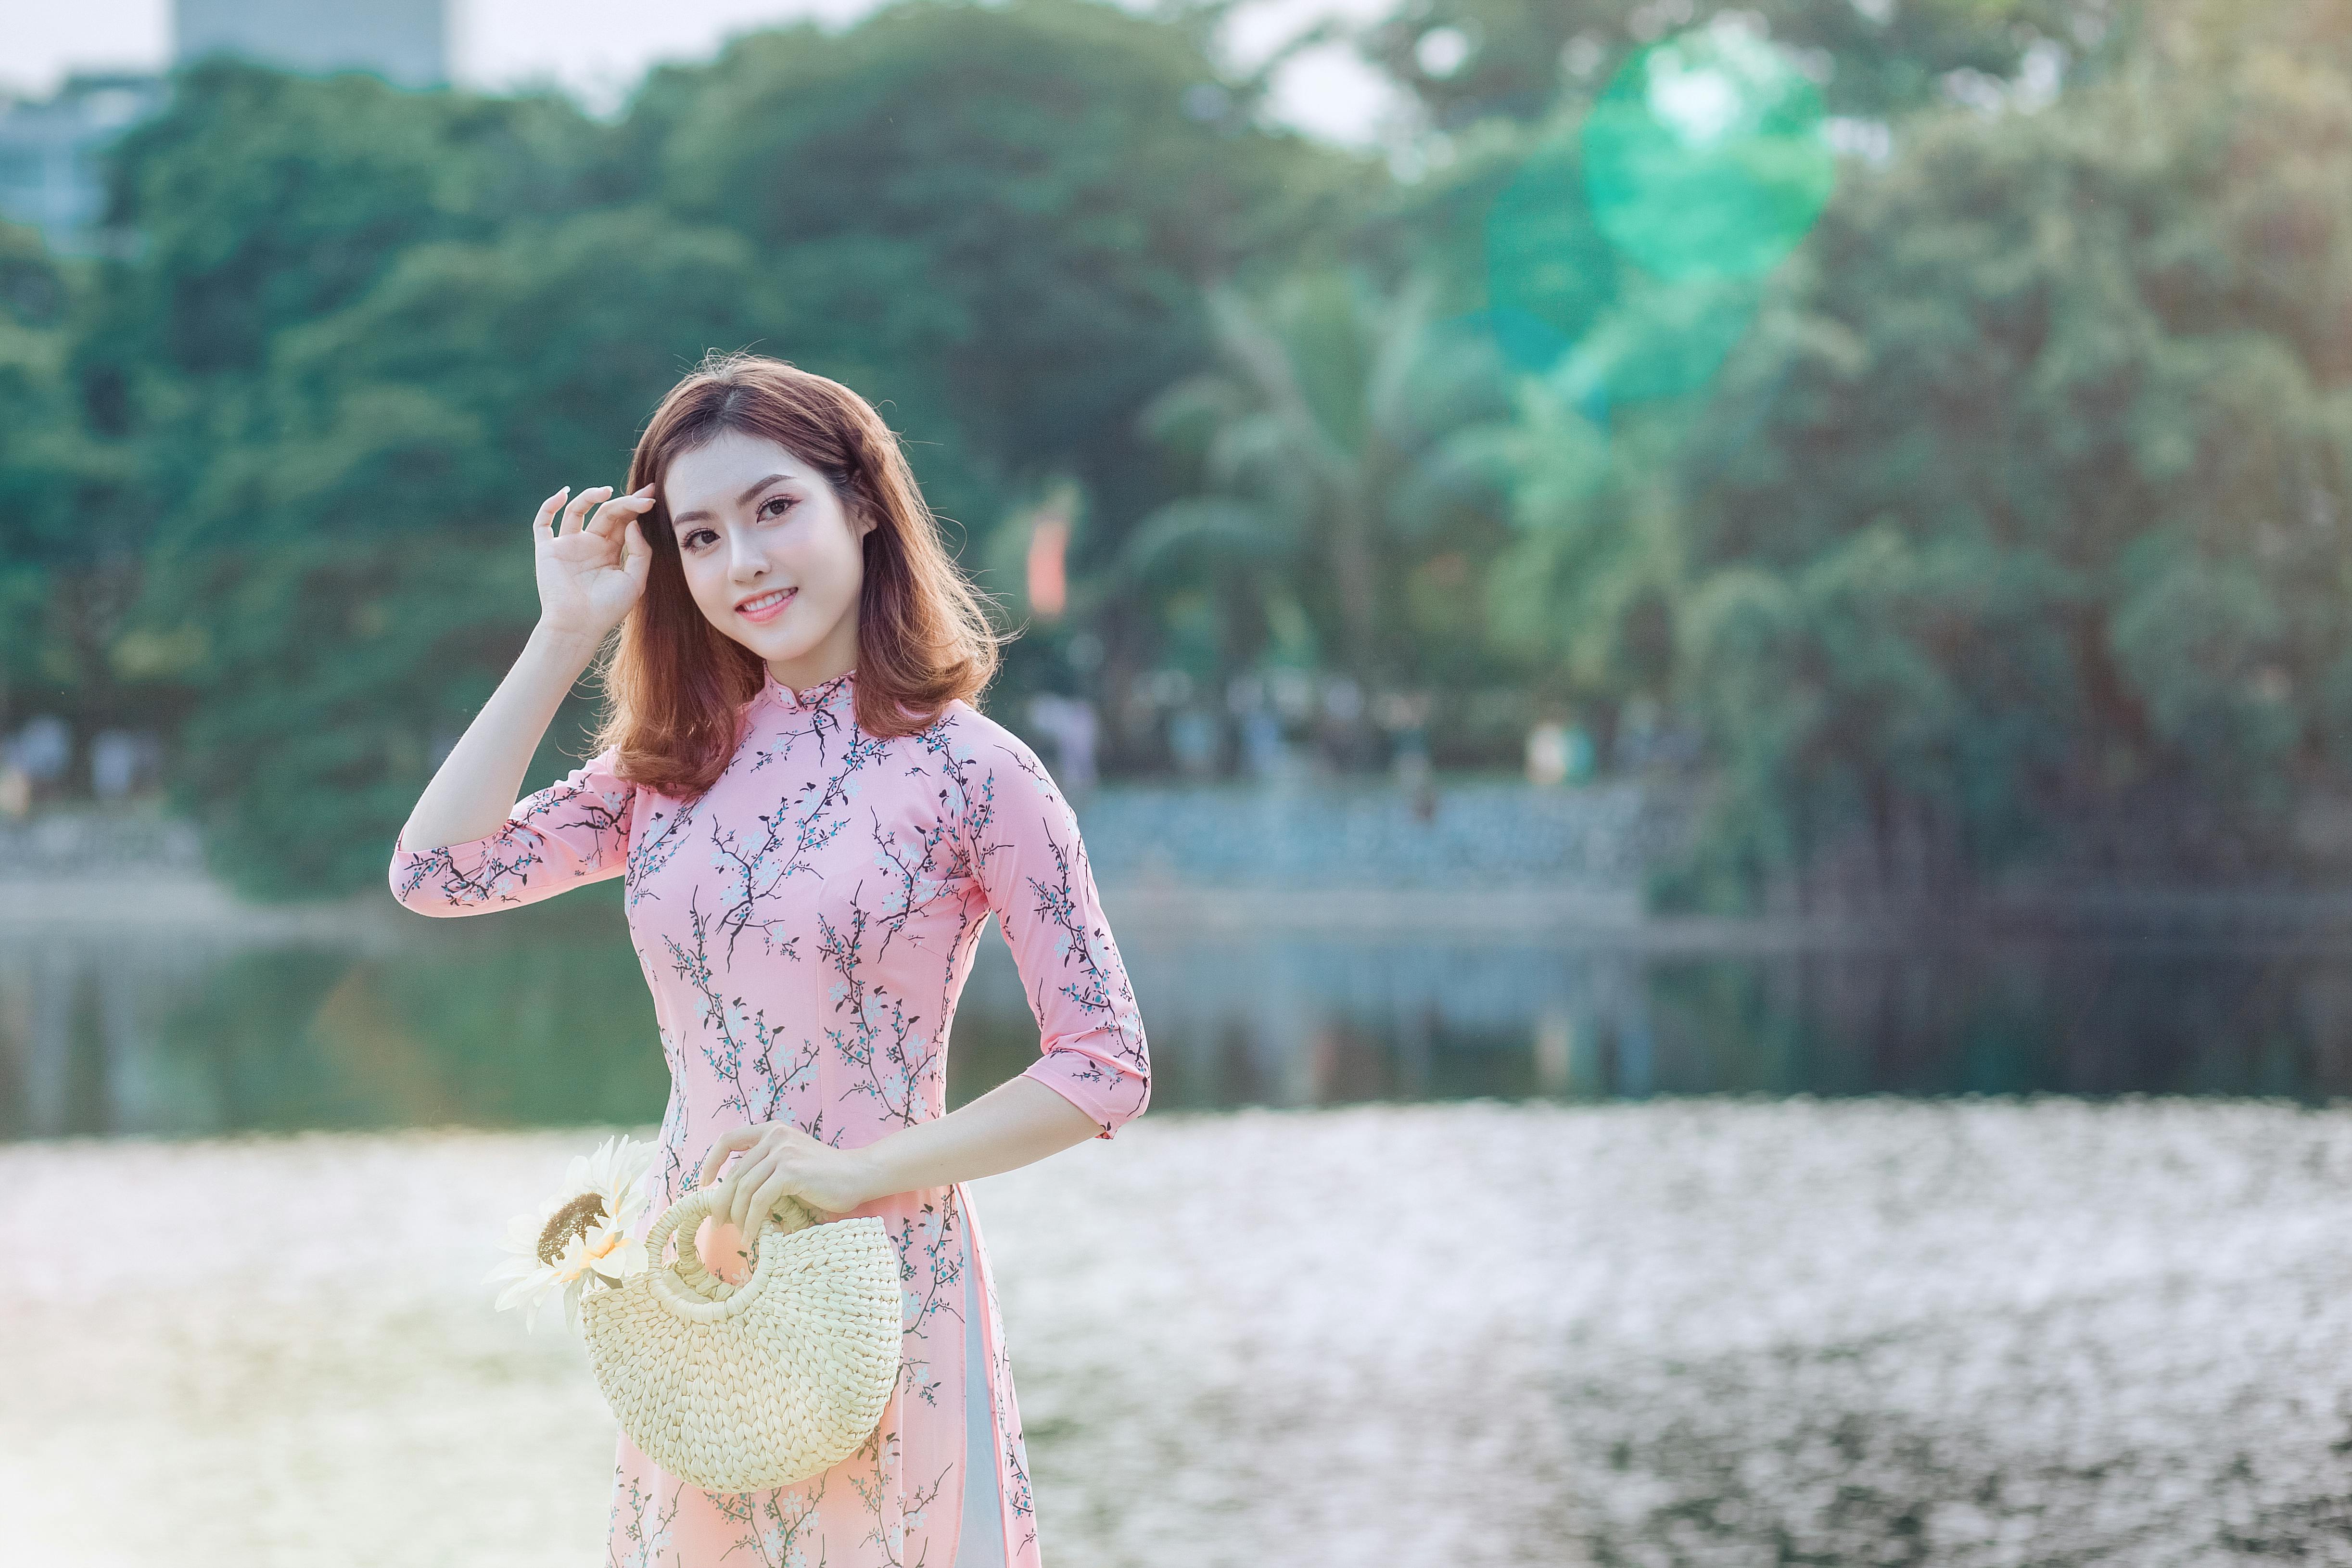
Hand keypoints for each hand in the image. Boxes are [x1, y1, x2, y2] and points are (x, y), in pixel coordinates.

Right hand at [532, 483, 653, 644]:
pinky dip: (549, 506)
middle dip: (624, 502)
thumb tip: (634, 523)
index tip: (652, 496)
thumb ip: (640, 552)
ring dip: (589, 497)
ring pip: (577, 510)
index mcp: (611, 550)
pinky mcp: (548, 549)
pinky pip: (543, 523)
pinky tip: (563, 494)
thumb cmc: (608, 609)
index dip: (636, 507)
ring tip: (606, 491)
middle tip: (643, 495)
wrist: (579, 626)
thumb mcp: (635, 581)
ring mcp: (568, 544)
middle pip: (606, 513)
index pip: (624, 521)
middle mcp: (590, 544)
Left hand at [697, 1121, 874, 1239]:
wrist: (859, 1175)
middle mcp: (775, 1136)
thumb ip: (766, 1168)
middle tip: (718, 1223)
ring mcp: (783, 1152)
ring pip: (744, 1188)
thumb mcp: (791, 1163)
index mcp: (773, 1130)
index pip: (729, 1138)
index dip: (711, 1161)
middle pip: (734, 1172)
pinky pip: (760, 1200)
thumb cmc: (825, 1176)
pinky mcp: (791, 1171)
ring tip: (738, 1233)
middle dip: (722, 1201)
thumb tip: (733, 1196)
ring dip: (737, 1216)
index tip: (704, 1183)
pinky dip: (752, 1221)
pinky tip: (752, 1234)